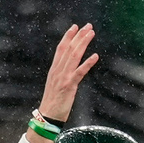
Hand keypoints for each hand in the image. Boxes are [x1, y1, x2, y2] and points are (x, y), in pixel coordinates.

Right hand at [28, 24, 98, 142]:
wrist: (47, 116)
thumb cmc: (53, 102)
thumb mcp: (55, 85)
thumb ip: (60, 75)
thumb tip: (67, 68)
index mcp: (54, 69)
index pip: (61, 49)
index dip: (68, 37)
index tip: (75, 27)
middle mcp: (58, 70)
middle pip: (69, 49)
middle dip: (78, 36)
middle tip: (88, 26)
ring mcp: (63, 77)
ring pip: (74, 56)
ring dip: (83, 44)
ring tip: (91, 34)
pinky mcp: (69, 85)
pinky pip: (80, 72)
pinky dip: (88, 63)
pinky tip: (95, 56)